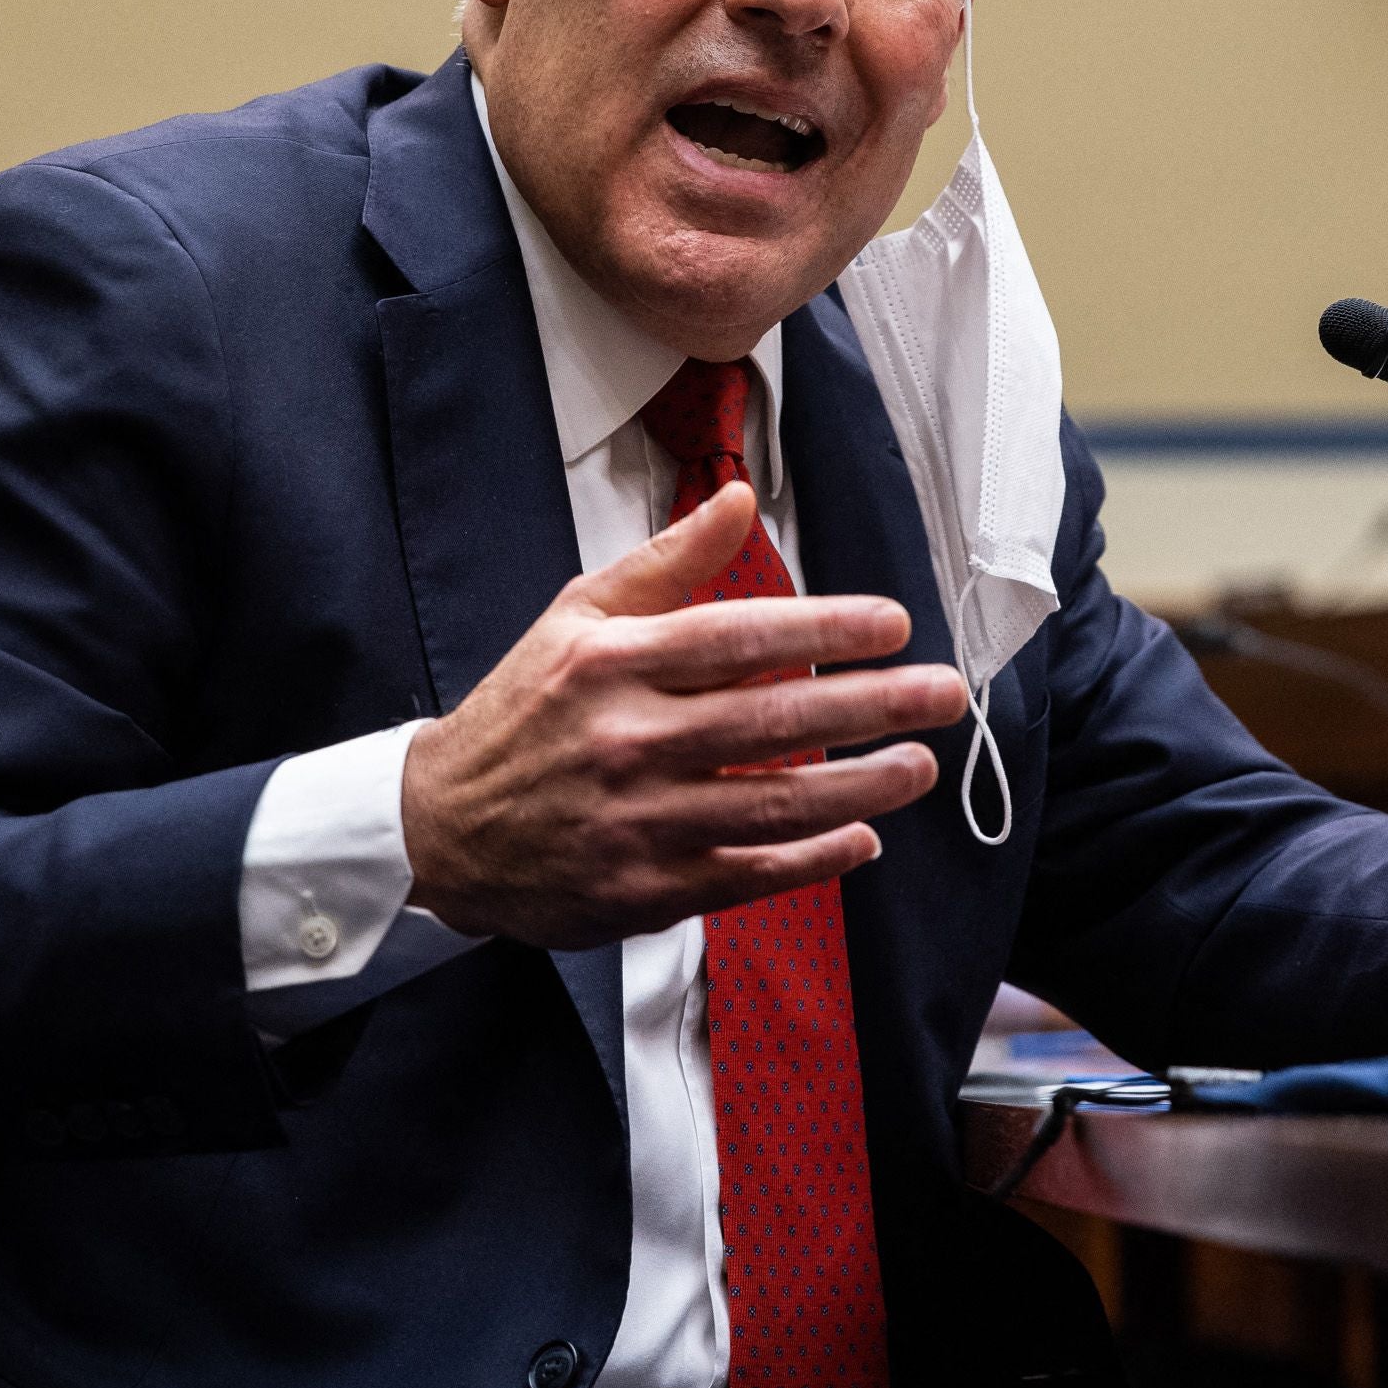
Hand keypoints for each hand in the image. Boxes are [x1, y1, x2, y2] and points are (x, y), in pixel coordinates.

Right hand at [401, 480, 969, 947]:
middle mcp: (628, 741)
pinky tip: (863, 837)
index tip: (895, 623)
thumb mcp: (576, 618)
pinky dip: (812, 857)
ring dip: (862, 786)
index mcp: (612, 664)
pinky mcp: (646, 889)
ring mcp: (639, 822)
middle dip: (874, 705)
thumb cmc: (522, 713)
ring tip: (921, 765)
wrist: (441, 830)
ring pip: (774, 803)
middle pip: (775, 720)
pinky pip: (748, 873)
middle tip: (945, 694)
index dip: (825, 629)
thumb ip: (667, 563)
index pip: (738, 637)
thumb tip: (741, 499)